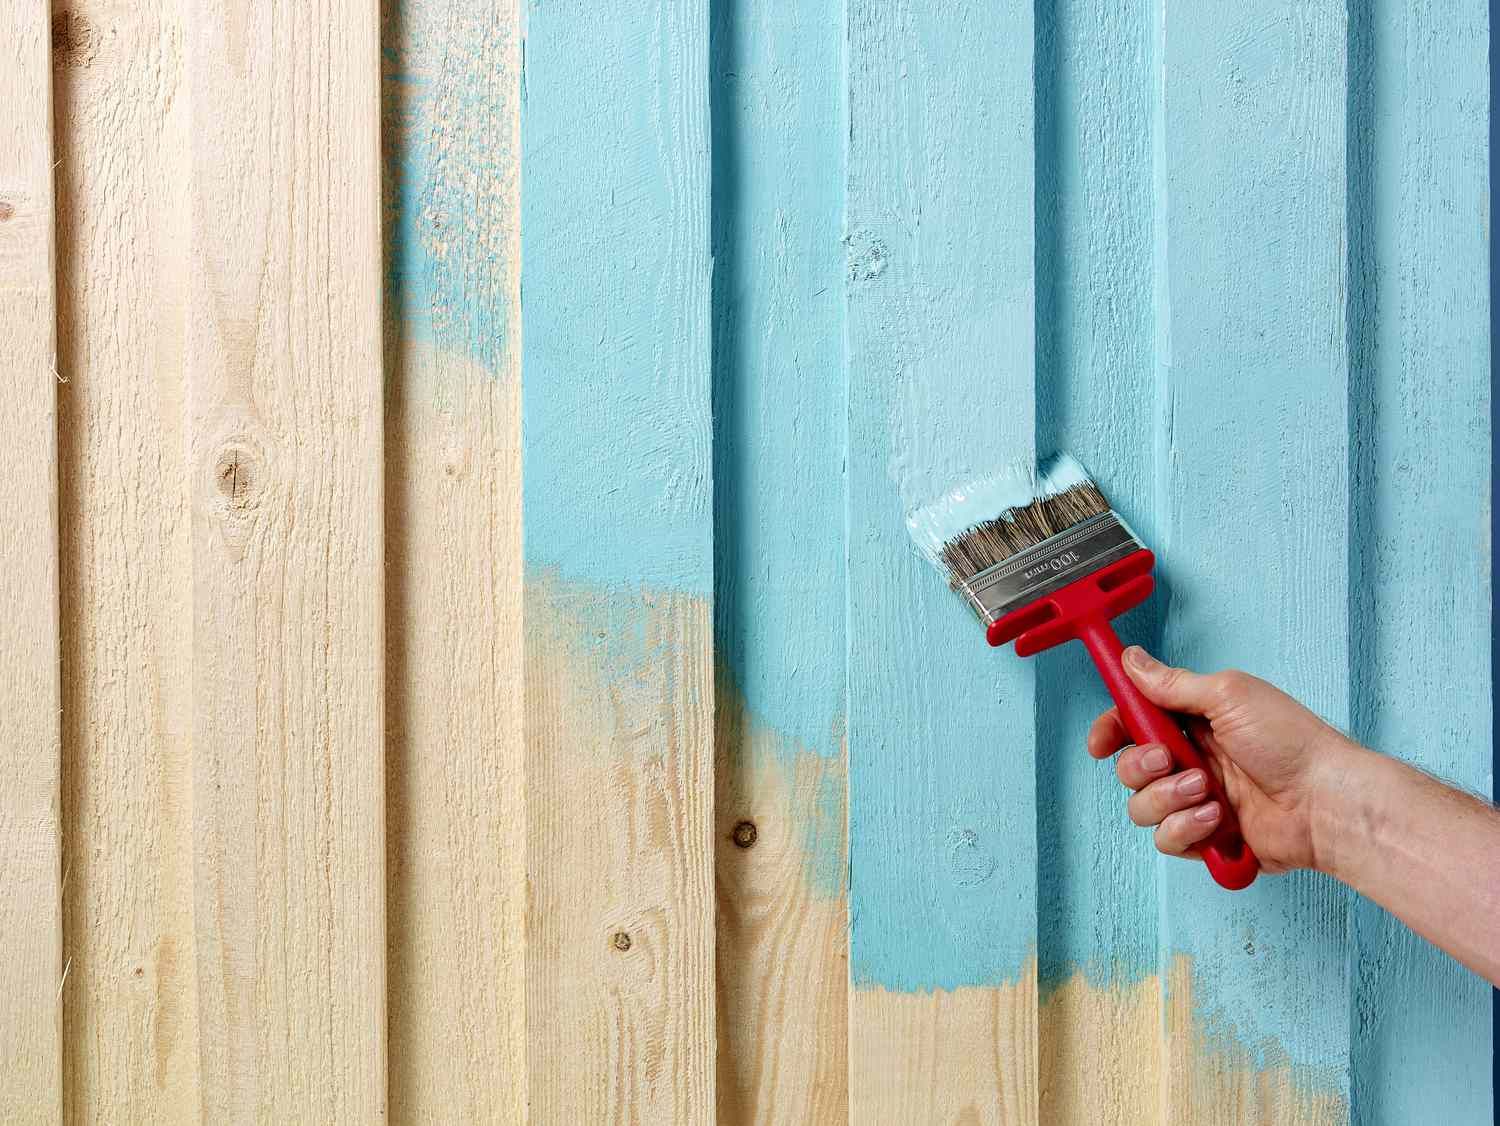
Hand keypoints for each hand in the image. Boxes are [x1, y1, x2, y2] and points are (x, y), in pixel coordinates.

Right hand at [1085, 646, 1356, 873]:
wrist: (1326, 801)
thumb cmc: (1290, 741)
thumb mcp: (1229, 695)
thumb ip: (1172, 683)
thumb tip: (1131, 658)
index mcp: (1193, 721)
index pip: (1133, 723)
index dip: (1111, 730)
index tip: (1101, 741)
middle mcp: (1190, 760)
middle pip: (1129, 767)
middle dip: (1141, 765)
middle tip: (1171, 759)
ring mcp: (1196, 801)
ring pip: (1141, 806)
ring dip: (1167, 798)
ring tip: (1206, 791)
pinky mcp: (1206, 837)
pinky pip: (1167, 839)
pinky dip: (1186, 828)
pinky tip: (1217, 819)